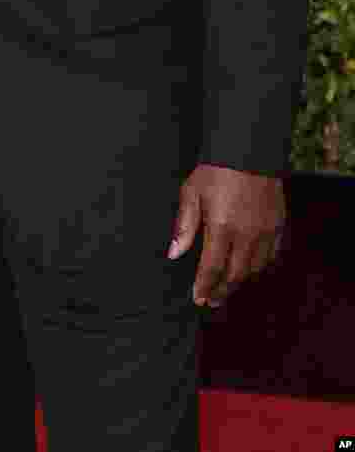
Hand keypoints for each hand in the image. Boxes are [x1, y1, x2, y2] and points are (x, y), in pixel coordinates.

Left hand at [167, 163, 283, 306]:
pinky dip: (259, 267)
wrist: (248, 150)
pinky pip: (271, 256)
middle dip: (221, 291)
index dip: (204, 287)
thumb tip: (174, 254)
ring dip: (239, 281)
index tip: (197, 299)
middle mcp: (246, 235)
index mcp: (222, 228)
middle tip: (210, 301)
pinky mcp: (278, 226)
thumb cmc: (215, 170)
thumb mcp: (192, 192)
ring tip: (226, 288)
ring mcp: (265, 232)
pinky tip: (249, 269)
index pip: (212, 268)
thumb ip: (185, 226)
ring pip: (254, 269)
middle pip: (235, 275)